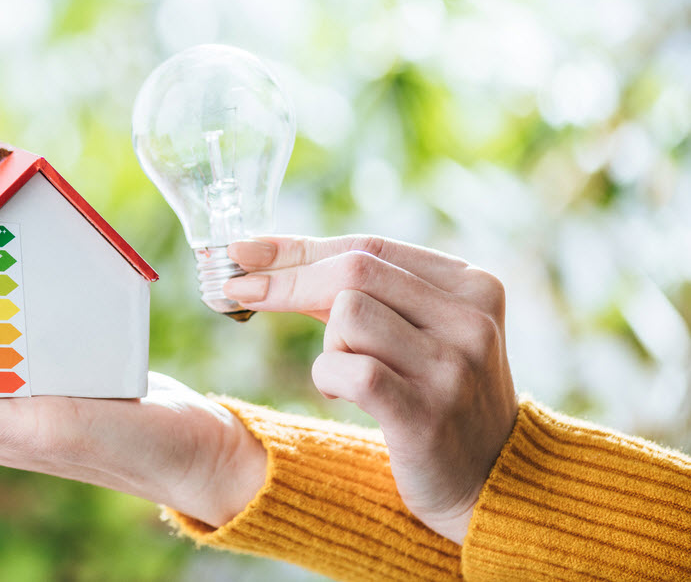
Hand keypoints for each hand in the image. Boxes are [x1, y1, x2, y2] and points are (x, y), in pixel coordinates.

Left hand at [223, 235, 518, 543]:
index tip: (243, 250)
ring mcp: (452, 366)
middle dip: (286, 280)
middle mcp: (469, 320)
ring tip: (346, 373)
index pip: (369, 247)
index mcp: (472, 285)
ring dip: (327, 345)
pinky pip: (346, 370)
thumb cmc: (436, 396)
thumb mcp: (418, 332)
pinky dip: (326, 377)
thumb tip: (266, 258)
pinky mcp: (425, 414)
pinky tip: (339, 393)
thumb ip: (361, 294)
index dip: (298, 246)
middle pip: (353, 271)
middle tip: (242, 292)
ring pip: (347, 315)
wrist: (490, 485)